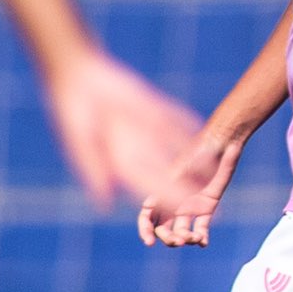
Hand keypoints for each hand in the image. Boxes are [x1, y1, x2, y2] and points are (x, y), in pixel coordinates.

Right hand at [42, 48, 205, 206]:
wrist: (78, 78)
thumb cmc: (72, 112)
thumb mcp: (83, 142)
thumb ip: (96, 171)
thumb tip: (106, 206)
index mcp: (119, 162)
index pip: (150, 185)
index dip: (169, 200)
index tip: (188, 214)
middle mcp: (137, 149)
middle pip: (169, 173)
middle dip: (189, 188)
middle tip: (212, 202)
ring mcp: (147, 129)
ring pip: (177, 148)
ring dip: (198, 161)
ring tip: (221, 172)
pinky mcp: (153, 109)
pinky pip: (177, 121)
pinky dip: (192, 129)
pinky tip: (211, 135)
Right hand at [137, 134, 239, 247]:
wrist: (221, 144)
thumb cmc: (200, 150)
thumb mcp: (184, 166)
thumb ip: (173, 183)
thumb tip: (158, 197)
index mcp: (162, 191)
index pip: (147, 215)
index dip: (145, 230)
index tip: (149, 242)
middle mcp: (173, 201)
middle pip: (163, 229)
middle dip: (167, 238)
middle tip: (178, 241)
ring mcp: (189, 206)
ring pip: (181, 231)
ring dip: (185, 239)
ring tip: (195, 238)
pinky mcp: (207, 207)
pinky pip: (201, 227)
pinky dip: (201, 237)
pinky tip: (204, 242)